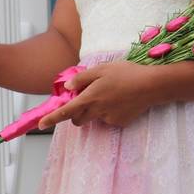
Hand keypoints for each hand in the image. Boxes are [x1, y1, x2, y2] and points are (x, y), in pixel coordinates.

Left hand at [37, 61, 161, 128]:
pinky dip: (110, 112)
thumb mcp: (103, 69)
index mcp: (90, 97)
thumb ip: (83, 78)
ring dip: (95, 110)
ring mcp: (109, 118)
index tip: (41, 125)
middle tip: (86, 99)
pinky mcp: (120, 122)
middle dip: (77, 113)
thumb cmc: (127, 73)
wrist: (152, 86)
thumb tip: (68, 87)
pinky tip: (122, 100)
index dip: (52, 118)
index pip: (66, 111)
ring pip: (94, 118)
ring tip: (110, 95)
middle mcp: (97, 110)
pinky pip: (109, 119)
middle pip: (78, 119)